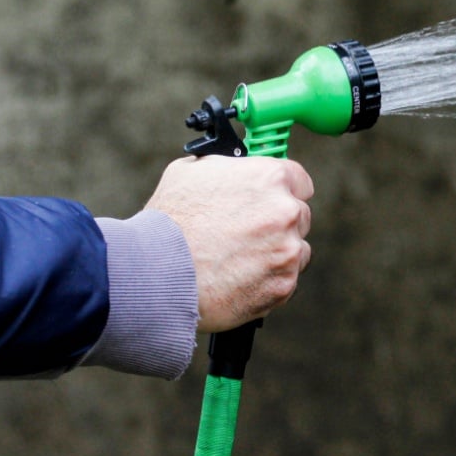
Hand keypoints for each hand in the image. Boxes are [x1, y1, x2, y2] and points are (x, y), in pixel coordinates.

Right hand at [145, 156, 313, 333]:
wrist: (155, 272)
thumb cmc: (168, 221)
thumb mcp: (191, 172)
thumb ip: (227, 169)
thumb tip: (236, 170)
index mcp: (270, 177)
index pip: (299, 181)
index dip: (284, 191)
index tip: (273, 201)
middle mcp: (285, 212)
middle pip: (298, 217)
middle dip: (277, 225)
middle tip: (246, 235)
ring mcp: (287, 251)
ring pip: (294, 250)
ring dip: (275, 254)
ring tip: (238, 260)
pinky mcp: (282, 286)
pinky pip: (284, 281)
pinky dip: (267, 282)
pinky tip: (238, 279)